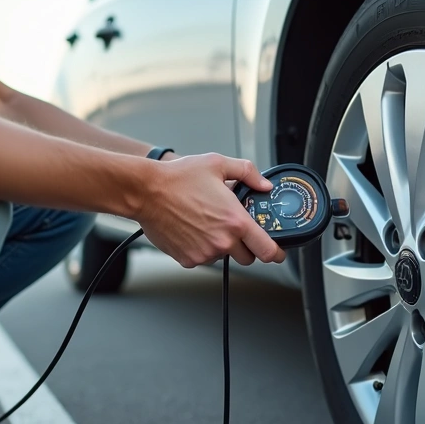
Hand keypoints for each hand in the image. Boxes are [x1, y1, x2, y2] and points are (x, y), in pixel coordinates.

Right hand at [136, 153, 285, 267]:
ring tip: (207, 222)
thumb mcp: (218, 164)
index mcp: (235, 221)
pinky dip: (202, 247)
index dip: (277, 253)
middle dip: (246, 245)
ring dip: (222, 245)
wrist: (145, 191)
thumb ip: (248, 173)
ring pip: (224, 257)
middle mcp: (222, 242)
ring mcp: (205, 253)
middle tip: (235, 229)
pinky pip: (203, 258)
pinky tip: (193, 229)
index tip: (279, 252)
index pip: (268, 250)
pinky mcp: (188, 259)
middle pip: (248, 257)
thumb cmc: (178, 178)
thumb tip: (264, 184)